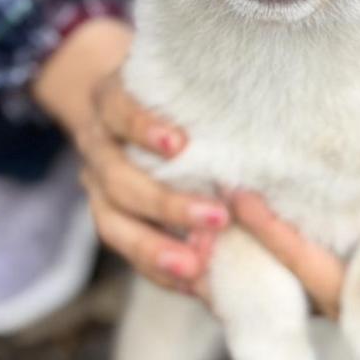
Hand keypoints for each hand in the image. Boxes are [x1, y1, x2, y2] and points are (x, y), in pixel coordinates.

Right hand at [33, 17, 228, 292]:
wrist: (123, 102)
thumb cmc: (169, 89)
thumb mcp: (177, 77)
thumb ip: (198, 90)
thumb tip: (263, 104)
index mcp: (110, 101)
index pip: (119, 110)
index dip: (143, 127)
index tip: (179, 144)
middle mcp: (96, 144)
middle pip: (119, 179)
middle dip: (166, 203)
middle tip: (217, 218)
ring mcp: (95, 184)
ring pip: (113, 224)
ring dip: (155, 249)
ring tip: (196, 268)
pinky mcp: (108, 215)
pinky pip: (125, 251)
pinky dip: (157, 269)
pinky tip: (193, 282)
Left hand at [231, 181, 359, 316]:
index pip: (311, 273)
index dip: (279, 242)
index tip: (248, 201)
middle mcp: (332, 288)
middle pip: (278, 267)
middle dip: (247, 229)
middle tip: (219, 180)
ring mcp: (322, 263)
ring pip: (268, 256)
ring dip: (238, 224)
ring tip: (210, 178)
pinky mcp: (317, 237)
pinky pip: (277, 231)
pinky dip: (248, 214)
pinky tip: (225, 177)